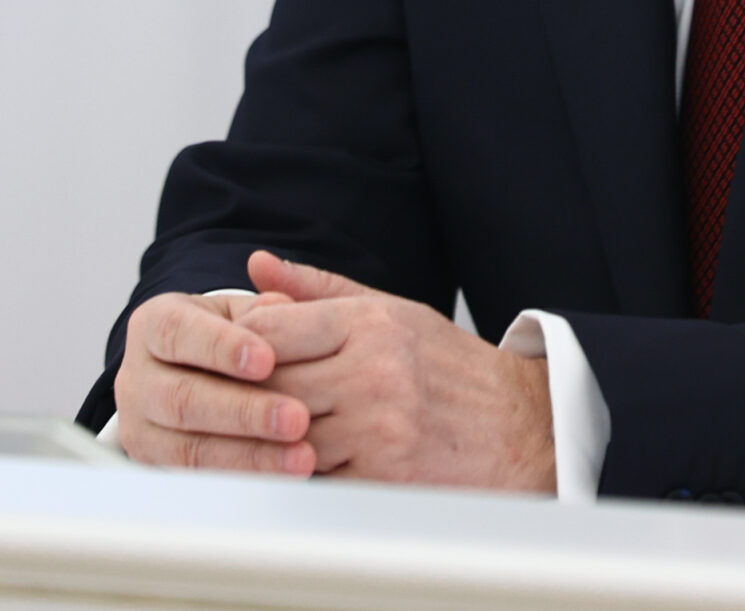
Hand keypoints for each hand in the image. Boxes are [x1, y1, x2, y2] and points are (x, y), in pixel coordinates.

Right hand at [112, 287, 316, 473]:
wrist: (196, 371)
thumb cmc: (225, 335)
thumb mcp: (241, 309)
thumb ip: (262, 307)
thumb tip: (279, 306)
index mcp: (154, 324)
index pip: (178, 333)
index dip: (222, 347)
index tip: (267, 359)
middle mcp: (137, 376)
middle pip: (182, 398)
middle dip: (244, 411)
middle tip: (296, 418)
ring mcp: (139, 425)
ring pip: (187, 448)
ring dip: (249, 455)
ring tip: (299, 457)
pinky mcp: (153, 464)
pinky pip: (196, 479)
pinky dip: (241, 480)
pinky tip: (279, 477)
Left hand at [240, 251, 556, 492]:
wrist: (521, 428)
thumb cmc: (450, 367)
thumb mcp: (392, 310)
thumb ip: (319, 288)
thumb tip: (257, 265)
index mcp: (371, 323)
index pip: (271, 328)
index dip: (239, 346)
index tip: (230, 358)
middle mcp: (374, 372)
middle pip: (271, 385)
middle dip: (244, 396)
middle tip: (224, 402)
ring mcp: (379, 428)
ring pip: (285, 436)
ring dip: (265, 440)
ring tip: (248, 438)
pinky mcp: (383, 478)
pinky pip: (313, 480)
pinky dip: (295, 475)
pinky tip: (289, 467)